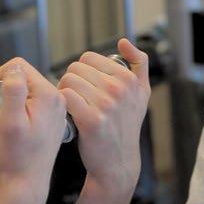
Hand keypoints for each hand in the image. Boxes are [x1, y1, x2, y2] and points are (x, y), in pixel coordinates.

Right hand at [0, 59, 65, 203]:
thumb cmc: (16, 157)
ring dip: (5, 105)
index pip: (18, 66)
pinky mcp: (49, 120)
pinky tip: (9, 129)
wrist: (26, 185)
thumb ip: (13, 91)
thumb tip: (13, 69)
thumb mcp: (9, 121)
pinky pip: (28, 105)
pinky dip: (14, 113)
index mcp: (48, 95)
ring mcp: (54, 110)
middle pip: (20, 78)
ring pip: (22, 92)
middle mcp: (56, 99)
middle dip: (0, 94)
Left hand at [57, 37, 150, 196]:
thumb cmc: (125, 126)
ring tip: (69, 104)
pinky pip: (66, 97)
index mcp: (129, 79)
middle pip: (76, 68)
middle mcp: (120, 89)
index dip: (81, 70)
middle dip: (71, 80)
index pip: (89, 58)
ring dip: (63, 91)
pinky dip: (62, 104)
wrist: (118, 162)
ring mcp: (107, 105)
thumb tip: (124, 41)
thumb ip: (139, 64)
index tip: (84, 86)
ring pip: (68, 81)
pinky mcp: (92, 121)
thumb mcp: (142, 94)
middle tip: (74, 96)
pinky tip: (67, 112)